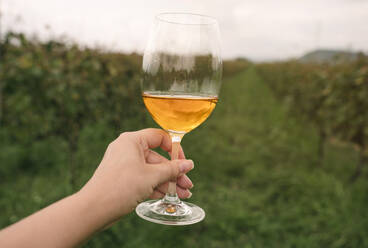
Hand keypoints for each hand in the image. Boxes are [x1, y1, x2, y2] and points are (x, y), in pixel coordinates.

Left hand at [79, 128, 193, 223]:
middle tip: (187, 185)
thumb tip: (189, 164)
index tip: (183, 162)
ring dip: (168, 183)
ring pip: (152, 171)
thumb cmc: (121, 186)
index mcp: (132, 141)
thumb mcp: (151, 176)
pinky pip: (144, 179)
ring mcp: (125, 165)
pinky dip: (156, 187)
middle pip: (158, 158)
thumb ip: (172, 169)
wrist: (95, 209)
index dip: (174, 149)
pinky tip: (168, 197)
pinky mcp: (123, 179)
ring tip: (182, 195)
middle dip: (174, 173)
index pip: (159, 137)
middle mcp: (128, 149)